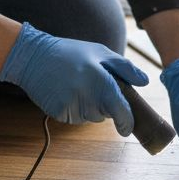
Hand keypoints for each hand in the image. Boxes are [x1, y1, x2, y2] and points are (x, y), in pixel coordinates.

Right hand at [0, 23, 147, 135]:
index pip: (121, 112)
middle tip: (93, 84)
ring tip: (77, 84)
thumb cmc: (71, 53)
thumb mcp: (100, 52)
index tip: (129, 127)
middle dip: (104, 105)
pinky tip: (66, 91)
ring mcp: (72, 107)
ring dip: (89, 106)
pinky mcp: (59, 113)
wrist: (33, 57)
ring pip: (90, 117)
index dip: (127, 122)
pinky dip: (74, 108)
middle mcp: (87, 97)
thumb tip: (145, 82)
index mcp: (101, 82)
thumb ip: (125, 68)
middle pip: (105, 115)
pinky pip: (74, 117)